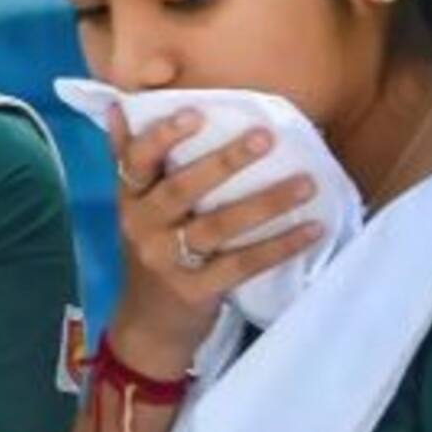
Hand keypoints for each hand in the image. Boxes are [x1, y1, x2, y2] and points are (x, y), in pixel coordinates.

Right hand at [106, 107, 323, 375]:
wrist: (146, 325)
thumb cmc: (151, 253)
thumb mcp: (134, 209)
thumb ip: (130, 160)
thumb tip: (119, 105)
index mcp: (129, 201)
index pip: (135, 162)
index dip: (162, 137)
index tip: (196, 112)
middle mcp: (141, 227)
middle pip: (181, 189)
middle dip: (224, 161)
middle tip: (265, 137)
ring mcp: (167, 261)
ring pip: (217, 226)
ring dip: (265, 203)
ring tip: (306, 183)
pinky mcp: (195, 291)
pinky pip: (241, 265)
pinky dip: (278, 247)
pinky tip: (311, 229)